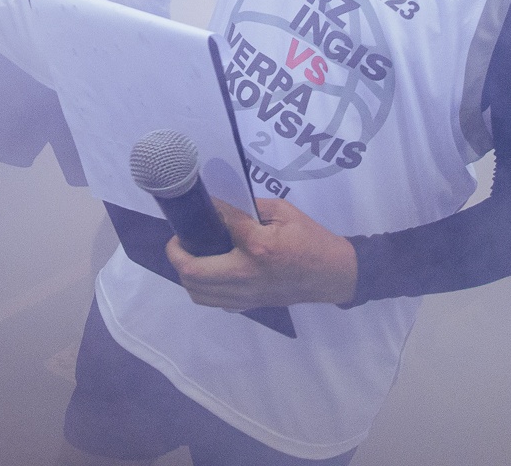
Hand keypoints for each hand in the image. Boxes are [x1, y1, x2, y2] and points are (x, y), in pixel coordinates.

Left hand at [165, 196, 358, 309]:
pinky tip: (209, 271)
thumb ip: (249, 207)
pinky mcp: (250, 306)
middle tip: (179, 237)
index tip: (200, 204)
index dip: (205, 211)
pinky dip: (203, 288)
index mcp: (258, 246)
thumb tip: (220, 205)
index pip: (218, 225)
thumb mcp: (284, 212)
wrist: (333, 275)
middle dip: (176, 253)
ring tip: (190, 254)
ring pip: (198, 293)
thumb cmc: (311, 239)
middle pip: (192, 272)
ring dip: (186, 273)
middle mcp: (246, 274)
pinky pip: (214, 302)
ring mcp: (247, 295)